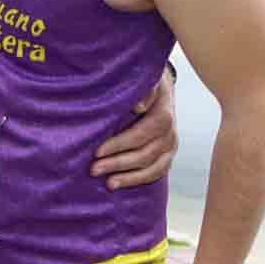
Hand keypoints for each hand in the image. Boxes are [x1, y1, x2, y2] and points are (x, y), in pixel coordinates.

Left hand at [92, 68, 176, 186]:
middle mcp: (170, 132)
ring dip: (128, 177)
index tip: (98, 151)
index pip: (144, 132)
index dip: (121, 143)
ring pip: (152, 166)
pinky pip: (157, 173)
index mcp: (164, 112)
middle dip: (118, 162)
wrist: (159, 88)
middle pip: (146, 153)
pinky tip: (118, 183)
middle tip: (93, 169)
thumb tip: (139, 106)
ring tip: (107, 183)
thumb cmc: (142, 84)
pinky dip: (138, 180)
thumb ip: (143, 89)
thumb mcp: (143, 80)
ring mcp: (171, 145)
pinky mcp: (168, 155)